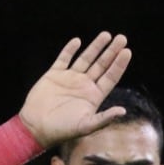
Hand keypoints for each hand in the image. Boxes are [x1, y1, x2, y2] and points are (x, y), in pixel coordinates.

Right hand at [18, 33, 131, 147]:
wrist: (36, 127)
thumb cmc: (62, 130)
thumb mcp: (85, 126)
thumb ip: (104, 118)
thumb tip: (123, 111)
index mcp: (93, 96)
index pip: (110, 77)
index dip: (119, 64)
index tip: (127, 51)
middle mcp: (84, 85)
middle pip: (101, 64)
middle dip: (111, 51)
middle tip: (122, 38)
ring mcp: (69, 79)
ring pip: (85, 58)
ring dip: (95, 47)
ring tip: (106, 34)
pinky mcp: (54, 75)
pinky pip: (63, 59)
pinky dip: (70, 50)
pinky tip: (77, 41)